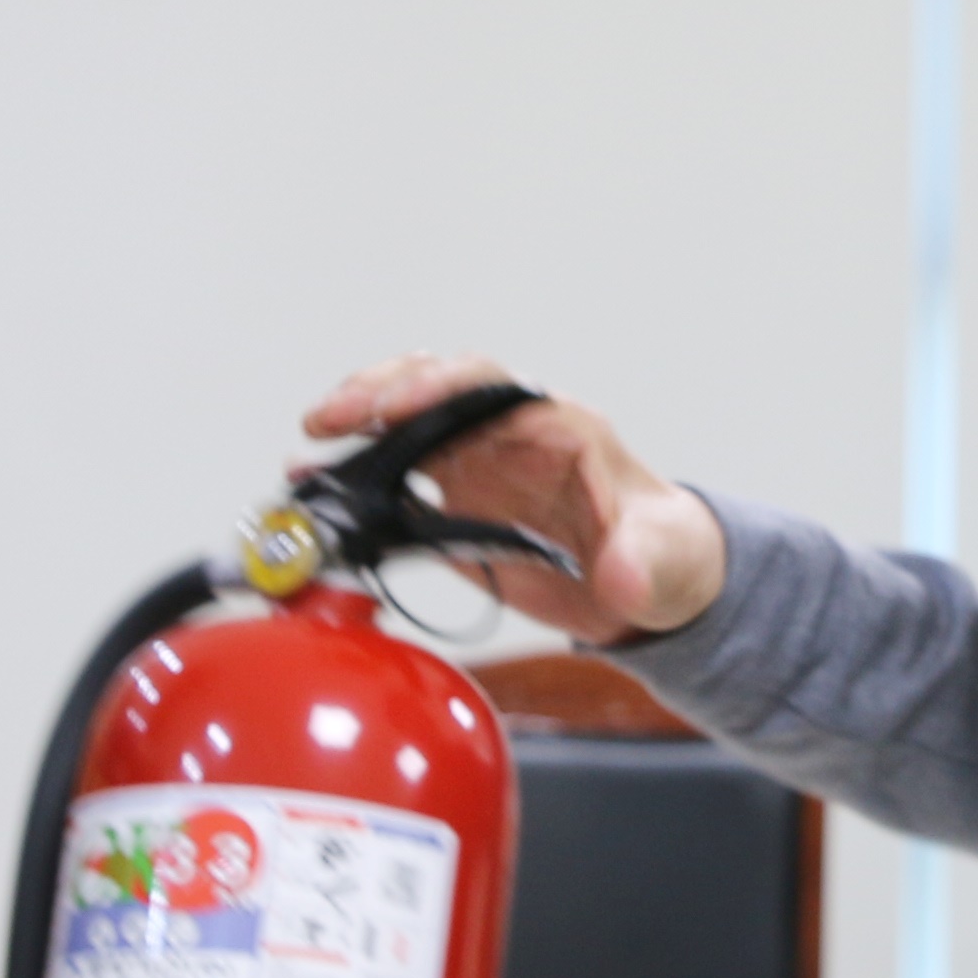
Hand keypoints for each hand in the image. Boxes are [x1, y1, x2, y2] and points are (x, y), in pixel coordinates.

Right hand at [298, 357, 724, 646]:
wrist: (650, 589)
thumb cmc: (665, 555)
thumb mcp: (668, 562)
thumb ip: (645, 565)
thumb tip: (623, 576)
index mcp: (561, 430)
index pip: (491, 389)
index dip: (440, 390)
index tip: (397, 409)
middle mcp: (510, 436)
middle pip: (436, 387)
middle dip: (381, 393)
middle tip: (332, 418)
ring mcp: (478, 465)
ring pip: (406, 422)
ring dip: (356, 424)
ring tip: (309, 445)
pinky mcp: (455, 502)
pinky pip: (397, 477)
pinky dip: (355, 477)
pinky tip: (314, 484)